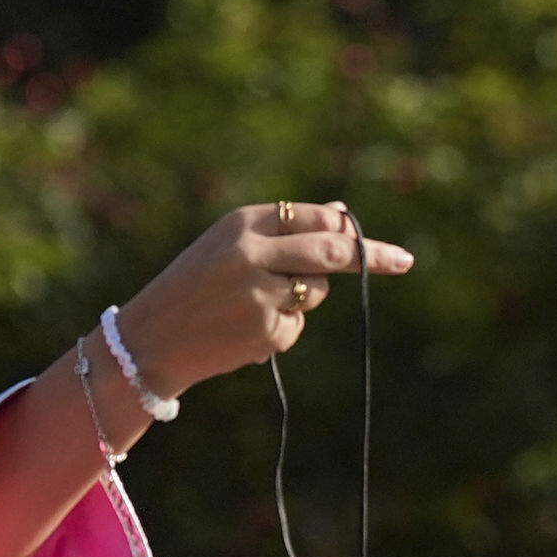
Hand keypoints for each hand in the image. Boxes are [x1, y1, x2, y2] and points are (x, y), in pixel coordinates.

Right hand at [112, 203, 414, 396]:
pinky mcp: (266, 332)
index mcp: (242, 223)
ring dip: (305, 296)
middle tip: (404, 261)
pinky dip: (282, 328)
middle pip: (331, 251)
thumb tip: (342, 216)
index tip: (377, 236)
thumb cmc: (194, 285)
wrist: (151, 339)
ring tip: (256, 303)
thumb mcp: (228, 244)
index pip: (313, 218)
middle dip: (369, 256)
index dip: (348, 227)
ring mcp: (260, 294)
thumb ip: (283, 232)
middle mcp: (252, 253)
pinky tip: (245, 330)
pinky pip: (296, 326)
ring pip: (317, 291)